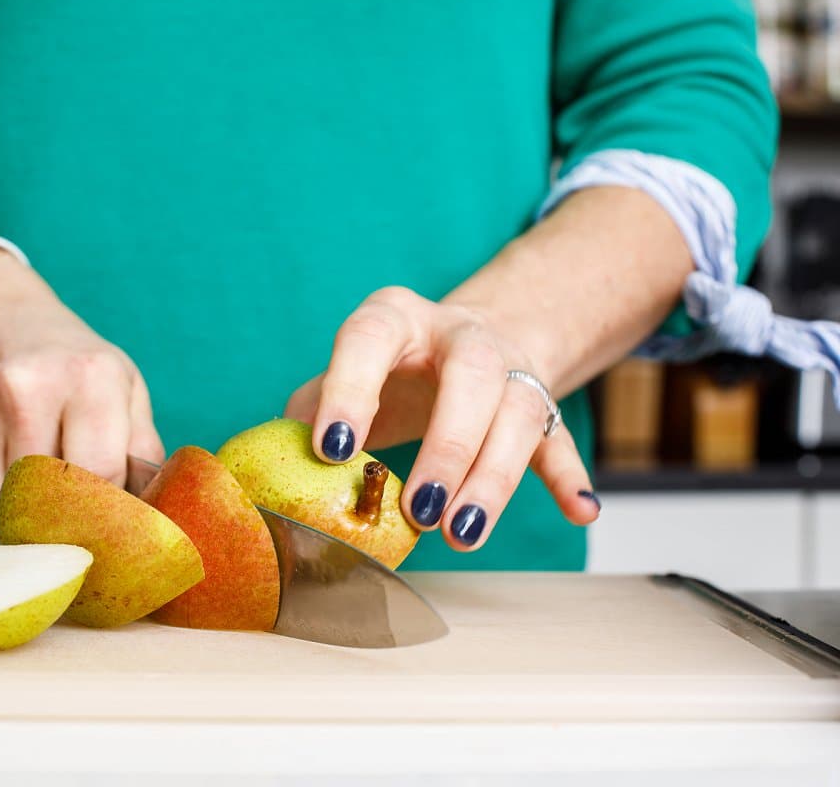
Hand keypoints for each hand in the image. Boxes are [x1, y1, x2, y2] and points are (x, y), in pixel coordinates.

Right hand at [0, 248, 163, 534]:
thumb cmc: (67, 358)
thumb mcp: (123, 384)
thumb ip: (144, 450)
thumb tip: (151, 517)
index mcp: (87, 377)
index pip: (101, 477)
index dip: (108, 512)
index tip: (111, 526)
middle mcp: (25, 390)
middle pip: (46, 501)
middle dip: (64, 525)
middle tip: (74, 527)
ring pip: (0, 512)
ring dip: (22, 523)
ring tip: (37, 497)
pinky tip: (1, 479)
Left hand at [284, 286, 598, 551]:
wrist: (463, 339)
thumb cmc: (385, 369)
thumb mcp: (342, 375)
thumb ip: (308, 414)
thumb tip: (271, 471)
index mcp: (394, 317)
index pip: (370, 337)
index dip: (351, 390)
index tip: (333, 451)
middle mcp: (460, 333)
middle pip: (471, 375)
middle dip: (449, 445)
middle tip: (420, 510)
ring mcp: (509, 366)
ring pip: (522, 412)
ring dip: (495, 476)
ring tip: (461, 533)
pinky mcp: (542, 401)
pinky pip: (561, 439)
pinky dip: (570, 477)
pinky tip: (579, 514)